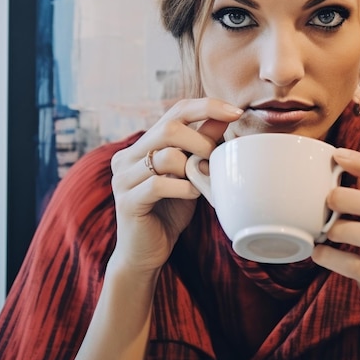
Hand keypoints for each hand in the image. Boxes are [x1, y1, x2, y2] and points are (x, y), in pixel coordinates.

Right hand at [109, 98, 242, 274]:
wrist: (146, 253)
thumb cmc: (170, 211)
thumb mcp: (191, 174)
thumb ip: (202, 145)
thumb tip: (225, 117)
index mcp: (143, 144)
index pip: (176, 110)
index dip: (207, 107)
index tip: (236, 112)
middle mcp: (127, 155)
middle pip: (168, 127)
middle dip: (201, 140)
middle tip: (214, 158)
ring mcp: (123, 177)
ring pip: (165, 155)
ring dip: (192, 168)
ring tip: (201, 183)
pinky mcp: (126, 200)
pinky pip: (158, 184)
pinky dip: (183, 188)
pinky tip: (192, 195)